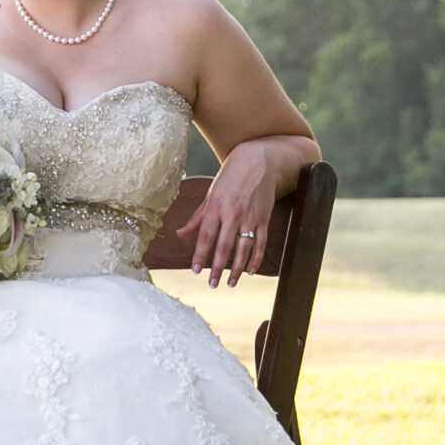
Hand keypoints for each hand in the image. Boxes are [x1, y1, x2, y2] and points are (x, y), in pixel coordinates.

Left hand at [177, 151, 275, 287]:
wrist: (259, 160)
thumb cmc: (230, 176)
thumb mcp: (210, 193)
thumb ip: (197, 217)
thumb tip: (180, 234)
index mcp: (216, 206)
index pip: (205, 236)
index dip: (200, 256)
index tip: (196, 271)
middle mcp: (233, 213)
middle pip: (224, 247)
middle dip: (217, 268)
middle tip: (212, 285)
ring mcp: (251, 217)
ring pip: (243, 249)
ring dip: (237, 269)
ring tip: (230, 283)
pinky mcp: (264, 218)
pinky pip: (260, 243)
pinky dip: (256, 258)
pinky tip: (250, 271)